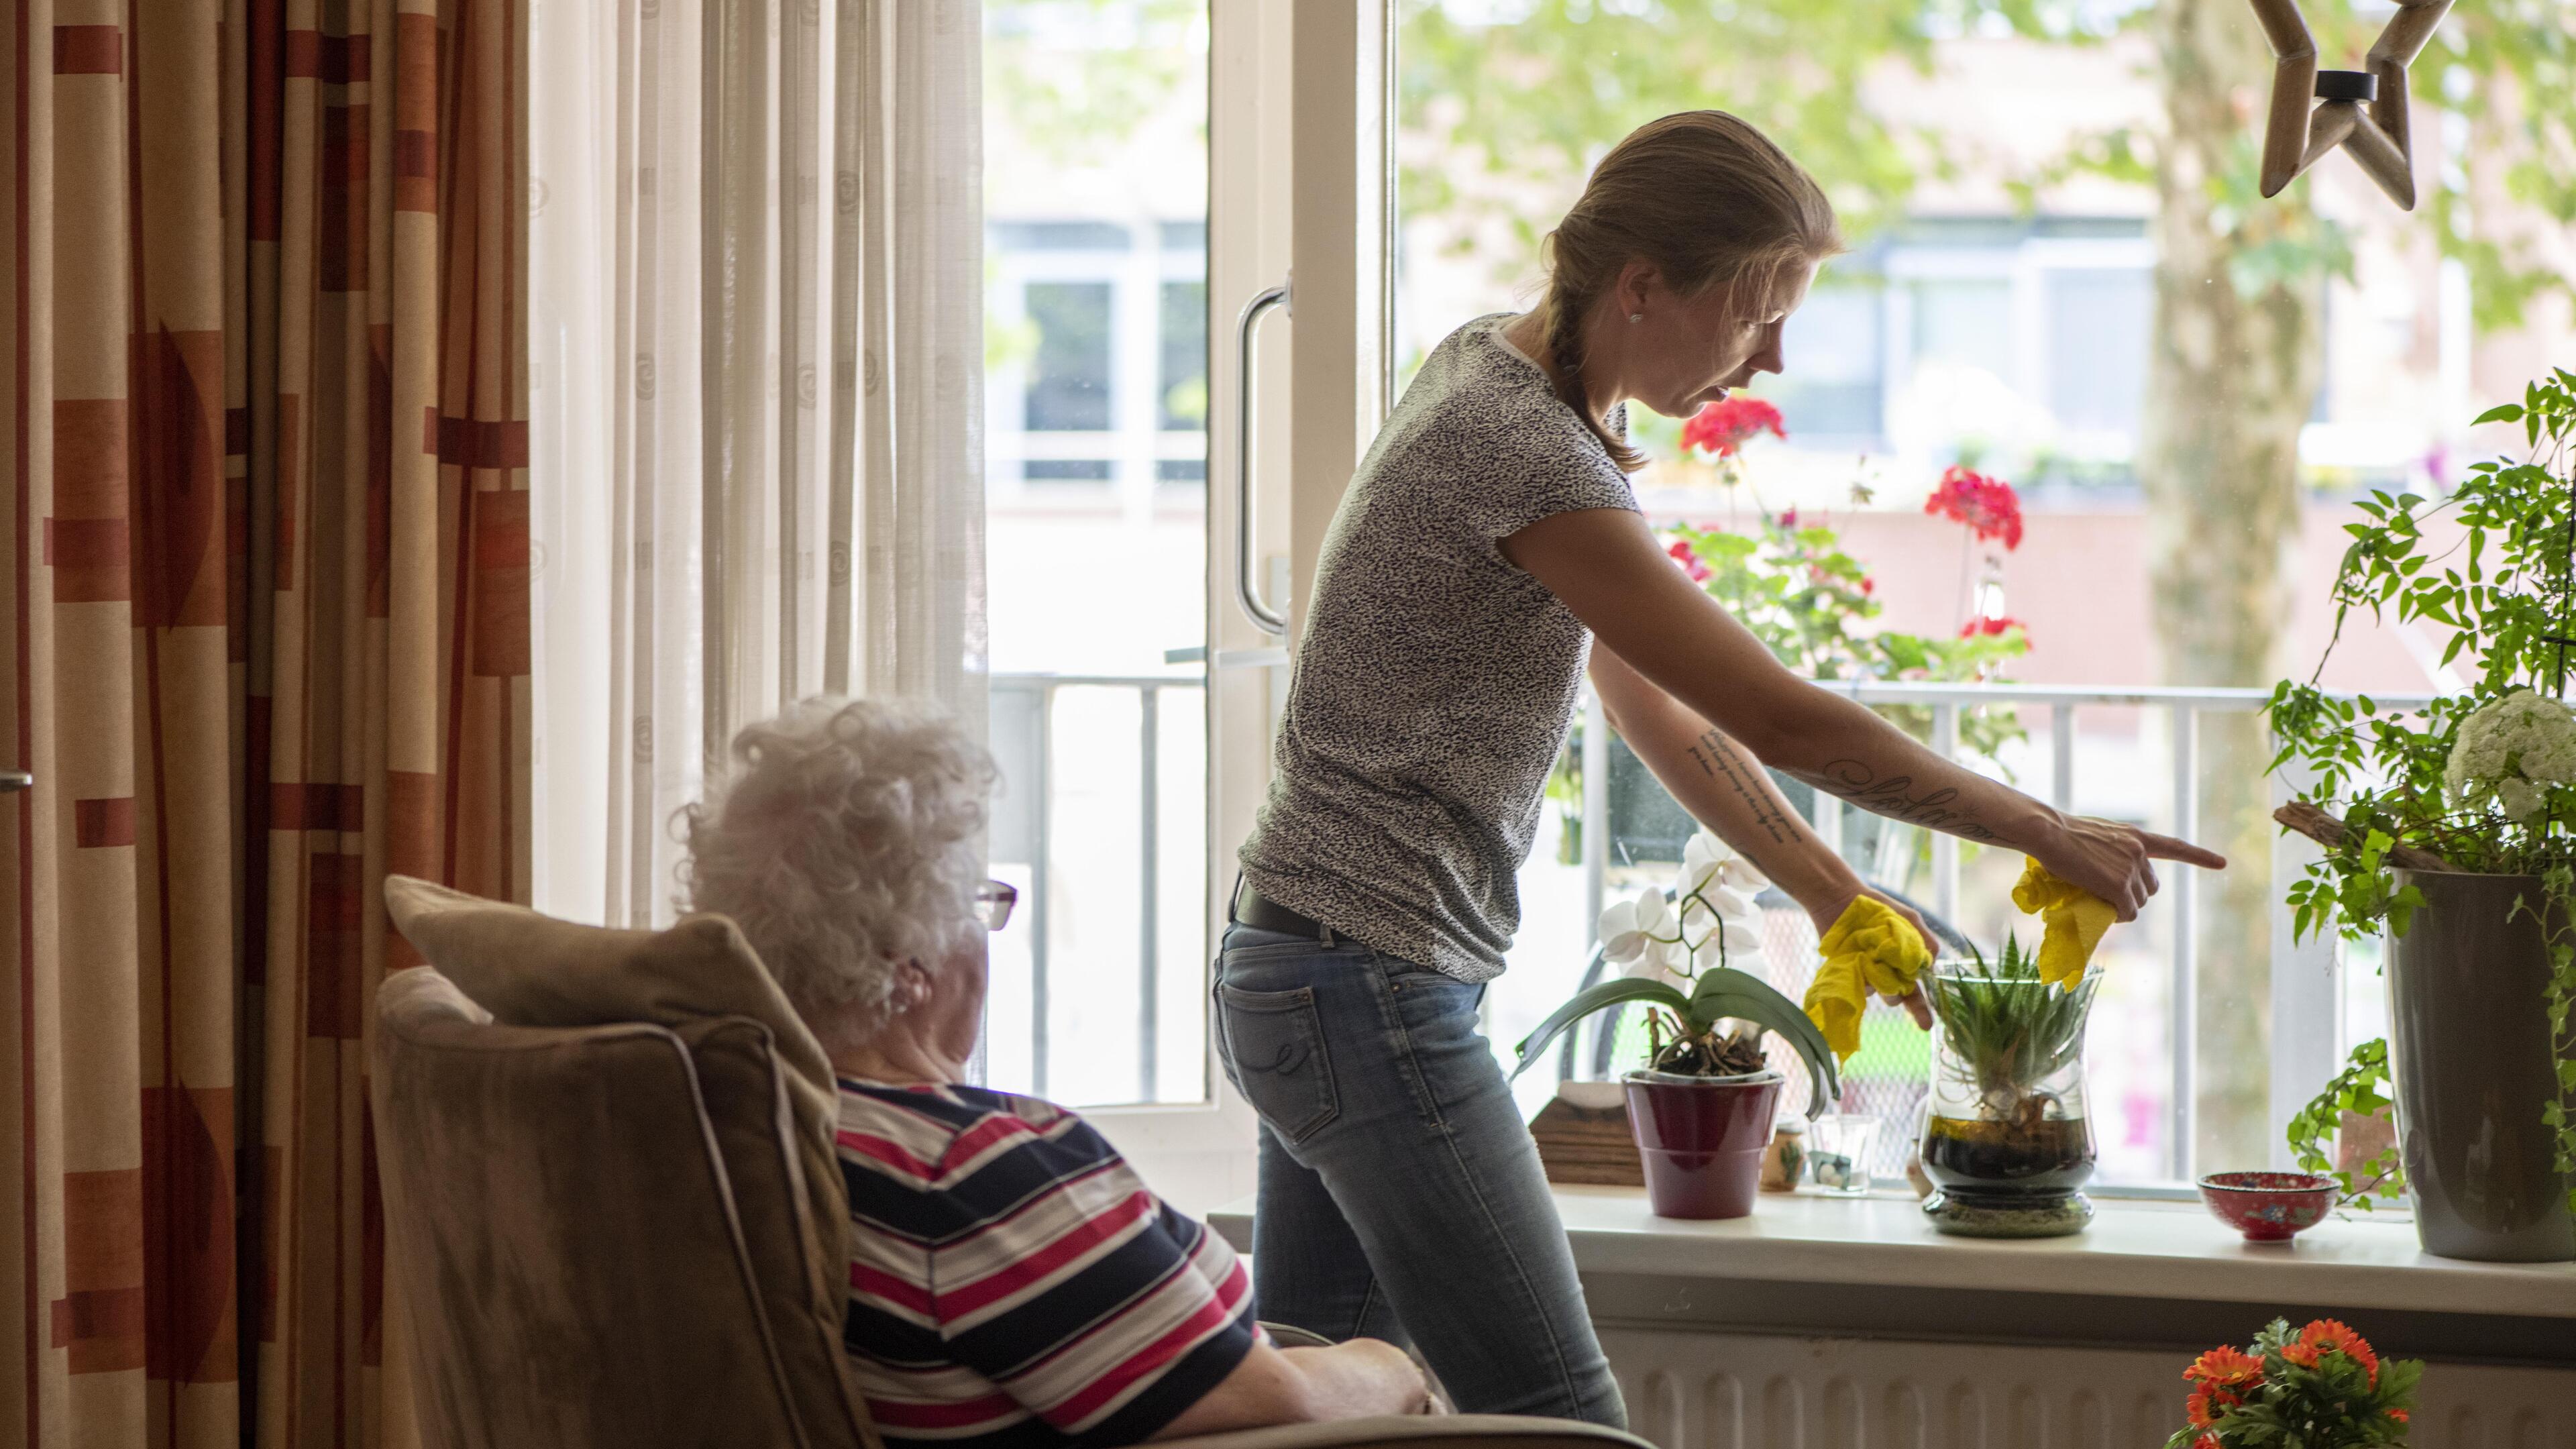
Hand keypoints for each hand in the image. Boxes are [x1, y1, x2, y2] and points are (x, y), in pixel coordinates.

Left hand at [1806, 885, 1936, 1030]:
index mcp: (1905, 964)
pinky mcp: (1849, 974)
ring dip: (1883, 980)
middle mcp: (1887, 974)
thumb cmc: (1879, 910)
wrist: (1841, 901)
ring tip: (1875, 956)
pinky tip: (1859, 956)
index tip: (1926, 1025)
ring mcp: (1868, 975)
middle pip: (1899, 998)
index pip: (1917, 991)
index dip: (1921, 1010)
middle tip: (1906, 998)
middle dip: (1906, 1000)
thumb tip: (1931, 966)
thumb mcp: (1909, 920)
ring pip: (1881, 992)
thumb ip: (1926, 941)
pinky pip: (1861, 985)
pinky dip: (1864, 974)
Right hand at [2034, 815, 2227, 920]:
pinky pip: (2127, 912)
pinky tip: (2104, 910)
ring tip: (2100, 899)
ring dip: (2124, 905)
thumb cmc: (2062, 833)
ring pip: (2138, 901)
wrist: (2049, 832)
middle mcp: (2139, 852)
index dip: (2199, 856)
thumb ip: (2113, 852)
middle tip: (2111, 896)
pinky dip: (2119, 916)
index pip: (2174, 846)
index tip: (2222, 863)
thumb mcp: (2097, 836)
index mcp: (2135, 837)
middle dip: (2136, 894)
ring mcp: (2130, 869)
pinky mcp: (2118, 886)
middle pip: (2150, 887)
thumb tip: (2109, 878)